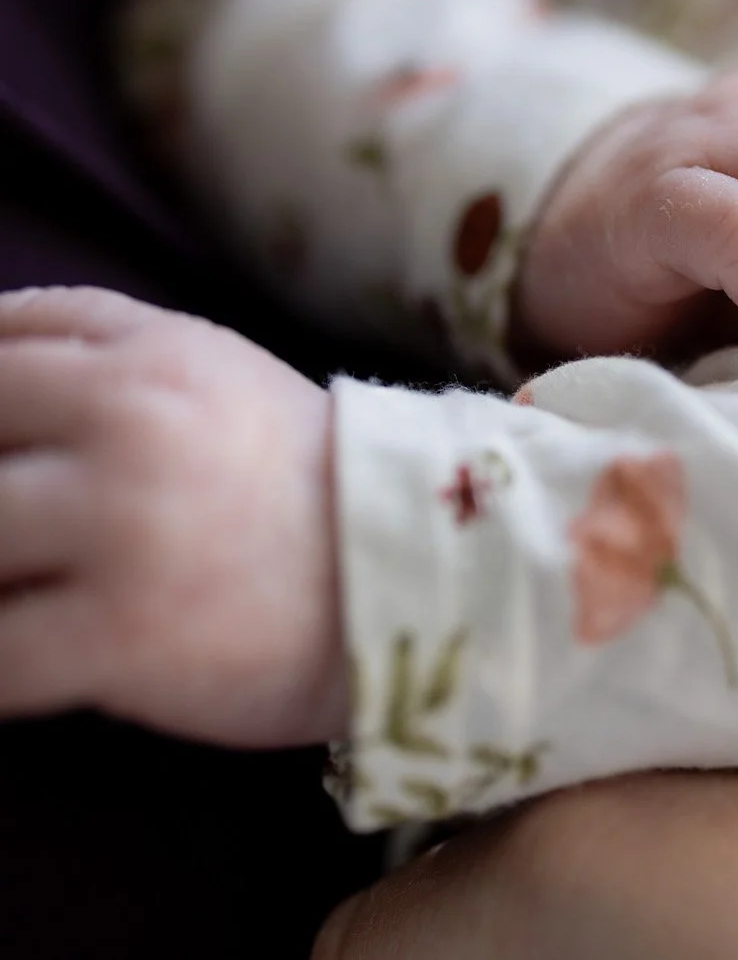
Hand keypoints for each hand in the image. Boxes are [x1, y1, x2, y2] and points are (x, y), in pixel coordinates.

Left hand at [0, 288, 345, 747]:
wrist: (424, 582)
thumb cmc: (305, 482)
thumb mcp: (213, 370)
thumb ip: (96, 342)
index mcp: (148, 362)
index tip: (14, 456)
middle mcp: (128, 430)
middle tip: (32, 535)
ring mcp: (123, 532)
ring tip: (30, 595)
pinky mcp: (122, 636)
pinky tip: (28, 667)